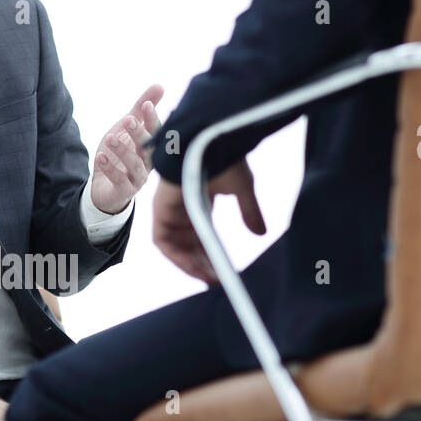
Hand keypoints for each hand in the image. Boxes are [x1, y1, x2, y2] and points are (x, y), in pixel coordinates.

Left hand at [90, 85, 164, 214]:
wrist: (104, 186)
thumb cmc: (119, 154)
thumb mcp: (126, 128)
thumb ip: (140, 109)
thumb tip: (160, 86)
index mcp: (151, 148)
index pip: (157, 133)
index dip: (153, 119)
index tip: (146, 105)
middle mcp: (148, 164)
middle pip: (149, 149)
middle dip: (139, 134)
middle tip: (128, 120)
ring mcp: (137, 179)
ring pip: (135, 166)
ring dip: (123, 151)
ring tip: (109, 138)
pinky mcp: (123, 192)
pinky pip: (119, 181)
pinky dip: (110, 169)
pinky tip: (100, 157)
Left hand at [152, 158, 265, 284]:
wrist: (209, 138)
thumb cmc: (223, 156)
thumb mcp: (241, 188)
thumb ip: (249, 212)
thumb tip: (261, 234)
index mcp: (197, 202)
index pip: (199, 236)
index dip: (209, 255)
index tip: (221, 272)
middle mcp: (180, 208)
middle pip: (187, 246)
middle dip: (201, 265)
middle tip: (217, 282)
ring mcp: (168, 209)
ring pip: (175, 247)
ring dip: (190, 265)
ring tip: (209, 279)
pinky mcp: (160, 210)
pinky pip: (163, 242)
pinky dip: (177, 257)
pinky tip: (195, 268)